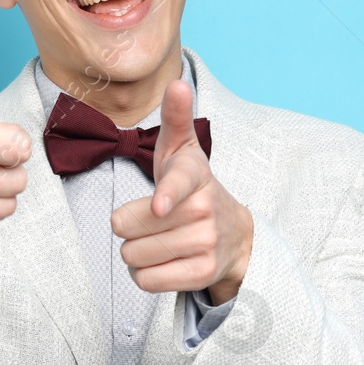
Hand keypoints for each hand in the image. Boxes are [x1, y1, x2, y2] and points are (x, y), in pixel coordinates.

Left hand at [111, 78, 252, 302]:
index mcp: (194, 175)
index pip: (177, 184)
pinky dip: (145, 273)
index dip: (166, 196)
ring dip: (135, 251)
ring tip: (156, 239)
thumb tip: (177, 83)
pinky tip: (161, 260)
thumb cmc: (192, 187)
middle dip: (128, 226)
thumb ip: (175, 117)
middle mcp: (204, 210)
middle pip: (129, 227)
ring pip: (135, 256)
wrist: (235, 234)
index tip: (159, 206)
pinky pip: (147, 281)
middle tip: (149, 219)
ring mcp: (206, 244)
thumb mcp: (182, 150)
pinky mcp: (202, 274)